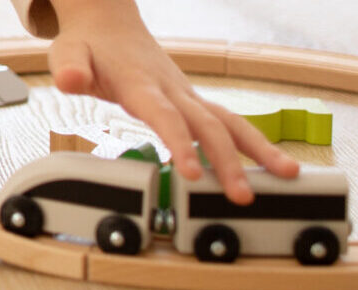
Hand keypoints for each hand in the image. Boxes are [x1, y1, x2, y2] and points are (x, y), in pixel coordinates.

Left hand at [47, 0, 295, 204]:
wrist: (110, 25)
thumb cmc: (89, 45)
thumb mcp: (68, 53)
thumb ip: (70, 68)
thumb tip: (69, 79)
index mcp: (142, 84)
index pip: (165, 116)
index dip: (180, 143)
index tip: (192, 173)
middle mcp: (173, 90)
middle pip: (209, 124)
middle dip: (229, 161)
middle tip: (243, 195)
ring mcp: (187, 95)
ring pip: (230, 121)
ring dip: (258, 149)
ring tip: (288, 174)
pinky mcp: (194, 101)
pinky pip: (227, 123)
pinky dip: (250, 144)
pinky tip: (269, 166)